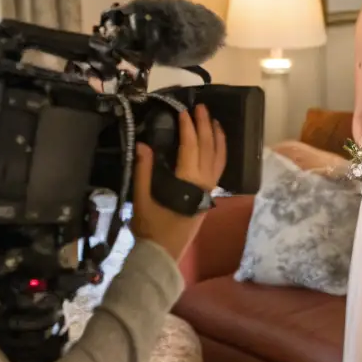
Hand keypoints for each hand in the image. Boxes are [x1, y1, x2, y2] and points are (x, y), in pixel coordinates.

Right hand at [131, 105, 226, 262]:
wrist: (162, 254)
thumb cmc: (151, 227)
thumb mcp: (141, 198)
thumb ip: (143, 170)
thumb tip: (142, 144)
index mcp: (188, 182)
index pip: (191, 147)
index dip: (187, 127)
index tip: (182, 112)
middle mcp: (204, 184)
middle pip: (208, 148)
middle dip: (205, 125)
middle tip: (201, 107)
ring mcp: (209, 190)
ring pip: (219, 158)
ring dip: (217, 137)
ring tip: (213, 120)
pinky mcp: (208, 197)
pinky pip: (219, 169)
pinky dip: (220, 153)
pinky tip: (216, 146)